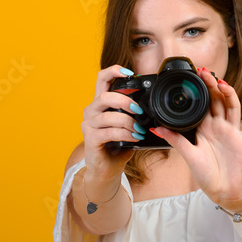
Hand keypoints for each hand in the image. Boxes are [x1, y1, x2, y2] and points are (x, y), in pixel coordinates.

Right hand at [80, 65, 143, 183]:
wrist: (107, 170)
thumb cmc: (118, 146)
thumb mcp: (128, 125)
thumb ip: (134, 113)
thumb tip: (152, 106)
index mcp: (100, 103)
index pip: (102, 78)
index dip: (114, 71)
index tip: (130, 73)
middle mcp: (91, 111)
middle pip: (106, 96)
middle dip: (126, 101)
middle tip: (140, 112)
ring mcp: (88, 125)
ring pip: (108, 116)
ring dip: (128, 122)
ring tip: (139, 130)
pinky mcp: (90, 139)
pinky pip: (109, 132)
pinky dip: (125, 134)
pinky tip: (134, 137)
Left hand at [150, 68, 241, 208]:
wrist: (222, 192)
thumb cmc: (205, 174)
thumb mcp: (188, 155)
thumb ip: (175, 140)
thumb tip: (156, 129)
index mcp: (204, 128)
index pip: (203, 103)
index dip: (200, 90)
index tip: (194, 77)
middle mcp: (219, 127)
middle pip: (217, 100)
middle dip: (212, 86)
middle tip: (204, 72)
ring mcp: (232, 132)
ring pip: (233, 107)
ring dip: (229, 93)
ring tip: (221, 83)